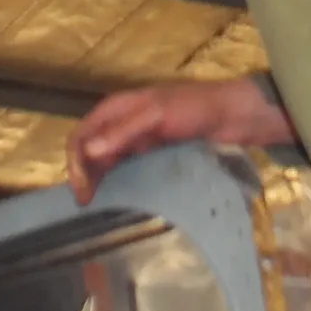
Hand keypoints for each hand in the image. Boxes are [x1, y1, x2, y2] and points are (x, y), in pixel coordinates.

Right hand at [68, 76, 297, 201]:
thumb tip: (88, 152)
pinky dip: (117, 177)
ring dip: (98, 176)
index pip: (82, 134)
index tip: (82, 192)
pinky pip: (126, 164)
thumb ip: (123, 133)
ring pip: (106, 157)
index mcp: (117, 107)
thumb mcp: (157, 117)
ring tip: (96, 202)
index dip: (76, 163)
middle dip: (84, 173)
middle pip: (90, 147)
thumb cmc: (195, 109)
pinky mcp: (153, 149)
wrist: (234, 114)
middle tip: (86, 202)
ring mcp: (138, 136)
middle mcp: (122, 121)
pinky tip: (120, 193)